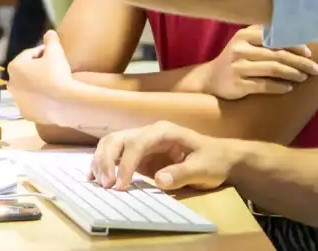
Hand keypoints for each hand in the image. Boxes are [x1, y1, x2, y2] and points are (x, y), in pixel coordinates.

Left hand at [7, 31, 74, 124]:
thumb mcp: (56, 51)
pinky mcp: (26, 114)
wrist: (65, 102)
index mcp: (15, 66)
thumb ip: (51, 40)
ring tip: (54, 84)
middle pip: (26, 72)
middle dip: (38, 69)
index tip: (54, 54)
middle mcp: (11, 84)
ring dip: (37, 85)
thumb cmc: (57, 74)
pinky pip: (33, 103)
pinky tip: (52, 98)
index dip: (43, 52)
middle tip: (54, 68)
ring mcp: (18, 101)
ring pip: (28, 88)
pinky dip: (40, 100)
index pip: (30, 54)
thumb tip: (49, 32)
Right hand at [90, 121, 238, 191]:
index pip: (137, 143)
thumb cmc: (214, 160)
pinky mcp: (140, 155)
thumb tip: (159, 179)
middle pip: (118, 139)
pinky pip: (116, 155)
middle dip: (107, 160)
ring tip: (99, 183)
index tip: (121, 185)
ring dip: (101, 161)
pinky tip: (95, 178)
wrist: (222, 158)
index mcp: (164, 131)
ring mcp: (142, 143)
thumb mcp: (203, 168)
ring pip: (112, 144)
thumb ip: (182, 173)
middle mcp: (149, 133)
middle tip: (106, 185)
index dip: (126, 164)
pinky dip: (103, 164)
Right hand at [203, 25, 317, 99]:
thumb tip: (299, 35)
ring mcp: (238, 67)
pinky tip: (290, 88)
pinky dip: (280, 87)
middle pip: (278, 54)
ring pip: (273, 69)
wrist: (210, 79)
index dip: (295, 44)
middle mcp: (240, 49)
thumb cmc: (236, 59)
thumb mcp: (245, 43)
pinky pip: (264, 85)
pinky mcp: (238, 84)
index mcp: (244, 35)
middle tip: (316, 68)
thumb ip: (265, 36)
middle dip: (300, 62)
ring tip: (305, 78)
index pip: (275, 36)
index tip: (309, 52)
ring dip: (293, 73)